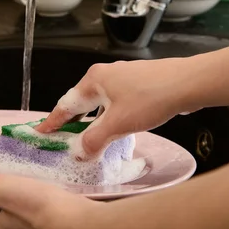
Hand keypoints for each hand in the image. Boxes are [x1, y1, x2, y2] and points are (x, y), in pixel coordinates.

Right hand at [35, 59, 200, 159]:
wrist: (188, 83)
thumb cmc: (150, 99)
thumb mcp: (117, 124)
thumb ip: (94, 140)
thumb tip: (80, 153)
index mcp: (94, 80)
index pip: (66, 104)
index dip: (52, 121)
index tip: (40, 132)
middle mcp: (106, 75)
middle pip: (82, 101)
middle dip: (73, 121)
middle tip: (62, 138)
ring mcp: (124, 78)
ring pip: (102, 103)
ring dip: (95, 121)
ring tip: (90, 138)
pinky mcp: (140, 83)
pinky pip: (117, 103)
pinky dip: (111, 116)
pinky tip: (118, 128)